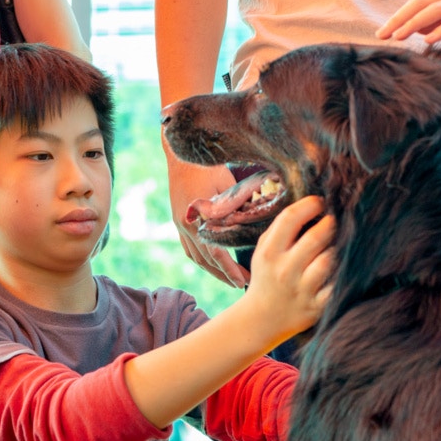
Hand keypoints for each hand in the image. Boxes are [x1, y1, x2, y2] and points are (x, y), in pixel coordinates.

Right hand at [165, 156, 249, 287]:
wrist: (181, 154)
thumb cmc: (208, 166)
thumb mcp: (228, 186)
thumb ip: (238, 207)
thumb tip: (260, 224)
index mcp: (197, 220)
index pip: (215, 254)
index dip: (230, 270)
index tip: (243, 282)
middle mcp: (186, 226)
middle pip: (205, 261)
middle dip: (223, 275)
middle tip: (241, 286)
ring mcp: (180, 225)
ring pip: (196, 257)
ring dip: (212, 271)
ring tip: (229, 280)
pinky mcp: (179, 221)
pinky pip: (189, 249)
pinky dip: (202, 260)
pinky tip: (212, 265)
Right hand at [245, 196, 335, 341]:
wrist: (261, 319)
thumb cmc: (266, 277)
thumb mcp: (263, 251)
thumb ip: (281, 229)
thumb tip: (310, 204)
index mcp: (270, 253)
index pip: (290, 218)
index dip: (309, 205)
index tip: (319, 202)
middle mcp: (285, 270)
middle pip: (315, 238)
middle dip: (330, 224)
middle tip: (336, 220)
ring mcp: (302, 290)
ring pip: (329, 260)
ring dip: (338, 248)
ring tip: (341, 242)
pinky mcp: (317, 306)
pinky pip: (337, 285)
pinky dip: (345, 273)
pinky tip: (347, 265)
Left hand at [376, 0, 440, 47]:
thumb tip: (421, 32)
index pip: (423, 3)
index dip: (402, 16)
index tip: (384, 34)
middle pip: (425, 1)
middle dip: (400, 17)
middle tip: (382, 35)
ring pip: (439, 7)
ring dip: (415, 22)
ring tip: (398, 37)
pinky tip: (428, 42)